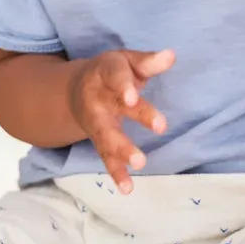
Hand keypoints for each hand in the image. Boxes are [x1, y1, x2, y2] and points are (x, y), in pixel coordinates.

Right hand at [67, 49, 174, 193]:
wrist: (74, 90)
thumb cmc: (111, 72)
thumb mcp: (126, 61)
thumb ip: (147, 62)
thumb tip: (170, 55)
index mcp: (105, 72)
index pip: (115, 75)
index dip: (124, 86)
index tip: (134, 96)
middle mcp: (98, 98)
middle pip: (117, 107)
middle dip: (138, 116)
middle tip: (161, 127)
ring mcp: (96, 121)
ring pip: (108, 136)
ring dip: (123, 150)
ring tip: (140, 163)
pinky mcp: (98, 140)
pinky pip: (106, 157)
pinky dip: (116, 173)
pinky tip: (127, 188)